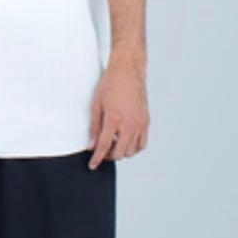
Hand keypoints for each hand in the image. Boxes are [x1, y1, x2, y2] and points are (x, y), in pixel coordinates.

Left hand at [87, 51, 148, 168]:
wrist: (128, 71)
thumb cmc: (111, 85)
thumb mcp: (96, 105)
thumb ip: (94, 128)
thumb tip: (91, 145)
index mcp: (114, 119)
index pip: (104, 146)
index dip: (97, 158)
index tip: (93, 165)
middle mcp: (129, 124)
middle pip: (120, 152)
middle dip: (109, 156)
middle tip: (102, 151)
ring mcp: (140, 123)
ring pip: (132, 151)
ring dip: (121, 152)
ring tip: (113, 144)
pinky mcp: (146, 121)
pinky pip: (142, 143)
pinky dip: (133, 147)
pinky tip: (125, 142)